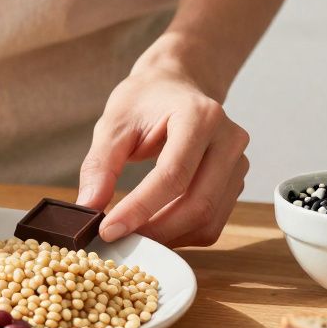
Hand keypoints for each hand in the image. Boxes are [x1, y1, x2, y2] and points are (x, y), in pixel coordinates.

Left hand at [76, 64, 248, 247]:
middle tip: (120, 242)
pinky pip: (213, 222)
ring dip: (170, 238)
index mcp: (200, 117)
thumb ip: (99, 164)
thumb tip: (88, 207)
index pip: (173, 175)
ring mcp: (238, 162)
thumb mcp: (113, 123)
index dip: (140, 209)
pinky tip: (155, 228)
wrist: (175, 86)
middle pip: (197, 204)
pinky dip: (182, 234)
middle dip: (156, 231)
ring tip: (134, 236)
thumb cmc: (144, 101)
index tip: (108, 230)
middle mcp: (228, 140)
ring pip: (208, 220)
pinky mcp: (235, 181)